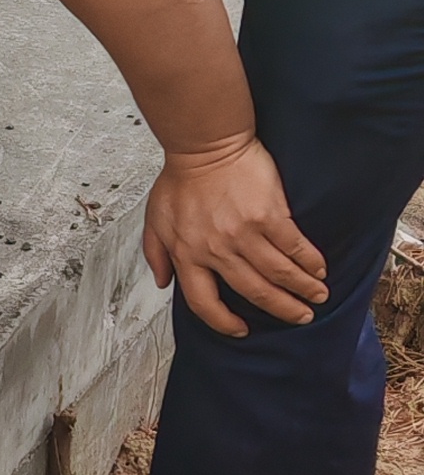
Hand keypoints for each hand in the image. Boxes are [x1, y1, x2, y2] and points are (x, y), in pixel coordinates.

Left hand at [142, 135, 327, 338]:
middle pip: (253, 292)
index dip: (222, 322)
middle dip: (282, 309)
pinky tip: (319, 268)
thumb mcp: (155, 218)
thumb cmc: (181, 178)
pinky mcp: (268, 215)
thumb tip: (163, 282)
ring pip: (278, 274)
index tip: (240, 329)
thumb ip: (156, 253)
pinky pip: (294, 247)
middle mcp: (215, 250)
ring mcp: (243, 234)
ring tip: (317, 296)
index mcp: (187, 254)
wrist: (204, 144)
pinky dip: (310, 261)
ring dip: (301, 289)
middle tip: (300, 316)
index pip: (203, 302)